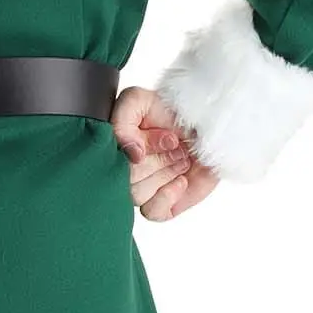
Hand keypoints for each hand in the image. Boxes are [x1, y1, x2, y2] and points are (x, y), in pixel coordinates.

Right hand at [111, 87, 219, 222]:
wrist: (205, 123)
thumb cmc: (168, 109)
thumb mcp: (138, 99)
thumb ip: (122, 121)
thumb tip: (130, 153)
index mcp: (110, 149)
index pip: (107, 161)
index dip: (140, 148)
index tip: (166, 135)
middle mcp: (121, 171)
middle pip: (124, 179)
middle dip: (157, 160)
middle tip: (177, 144)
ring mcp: (140, 189)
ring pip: (136, 195)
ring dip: (164, 173)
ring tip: (181, 157)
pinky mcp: (161, 205)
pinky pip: (152, 213)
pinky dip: (167, 196)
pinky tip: (181, 180)